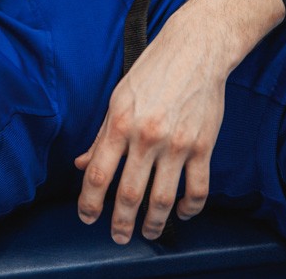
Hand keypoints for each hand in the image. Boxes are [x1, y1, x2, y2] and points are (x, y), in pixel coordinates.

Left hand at [74, 0, 284, 244]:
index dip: (89, 202)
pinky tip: (182, 213)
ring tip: (148, 233)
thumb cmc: (154, 69)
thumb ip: (101, 135)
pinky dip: (189, 209)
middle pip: (129, 195)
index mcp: (121, 122)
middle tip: (118, 236)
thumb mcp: (119, 97)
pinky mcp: (203, 146)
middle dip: (121, 223)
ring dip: (153, 224)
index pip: (98, 173)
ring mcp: (177, 144)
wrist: (195, 48)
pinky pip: (197, 190)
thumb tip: (83, 164)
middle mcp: (147, 136)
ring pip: (163, 200)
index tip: (87, 217)